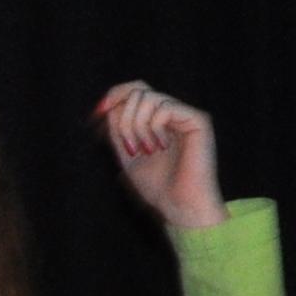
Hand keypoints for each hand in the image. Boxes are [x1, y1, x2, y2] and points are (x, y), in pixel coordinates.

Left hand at [95, 80, 223, 229]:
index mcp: (156, 119)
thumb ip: (118, 130)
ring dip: (136, 126)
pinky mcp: (198, 120)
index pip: (134, 91)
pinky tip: (160, 147)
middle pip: (138, 89)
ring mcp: (185, 115)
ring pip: (148, 97)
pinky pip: (165, 107)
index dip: (114, 96)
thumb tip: (108, 107)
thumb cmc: (157, 187)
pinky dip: (153, 127)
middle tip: (128, 146)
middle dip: (123, 117)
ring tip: (145, 150)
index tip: (98, 113)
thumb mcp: (127, 155)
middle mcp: (172, 113)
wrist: (179, 206)